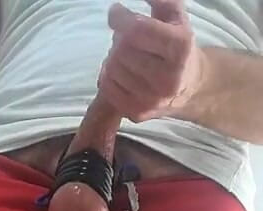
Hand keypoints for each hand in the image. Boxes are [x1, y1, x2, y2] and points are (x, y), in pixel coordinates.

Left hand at [98, 0, 203, 122]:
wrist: (188, 86)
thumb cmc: (177, 46)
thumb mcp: (175, 16)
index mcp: (180, 48)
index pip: (136, 31)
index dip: (120, 18)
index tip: (116, 12)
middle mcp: (168, 77)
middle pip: (122, 49)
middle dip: (119, 38)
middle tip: (127, 37)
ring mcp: (152, 99)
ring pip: (112, 68)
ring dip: (113, 56)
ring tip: (127, 55)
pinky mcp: (137, 112)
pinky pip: (107, 87)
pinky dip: (108, 75)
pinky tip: (121, 71)